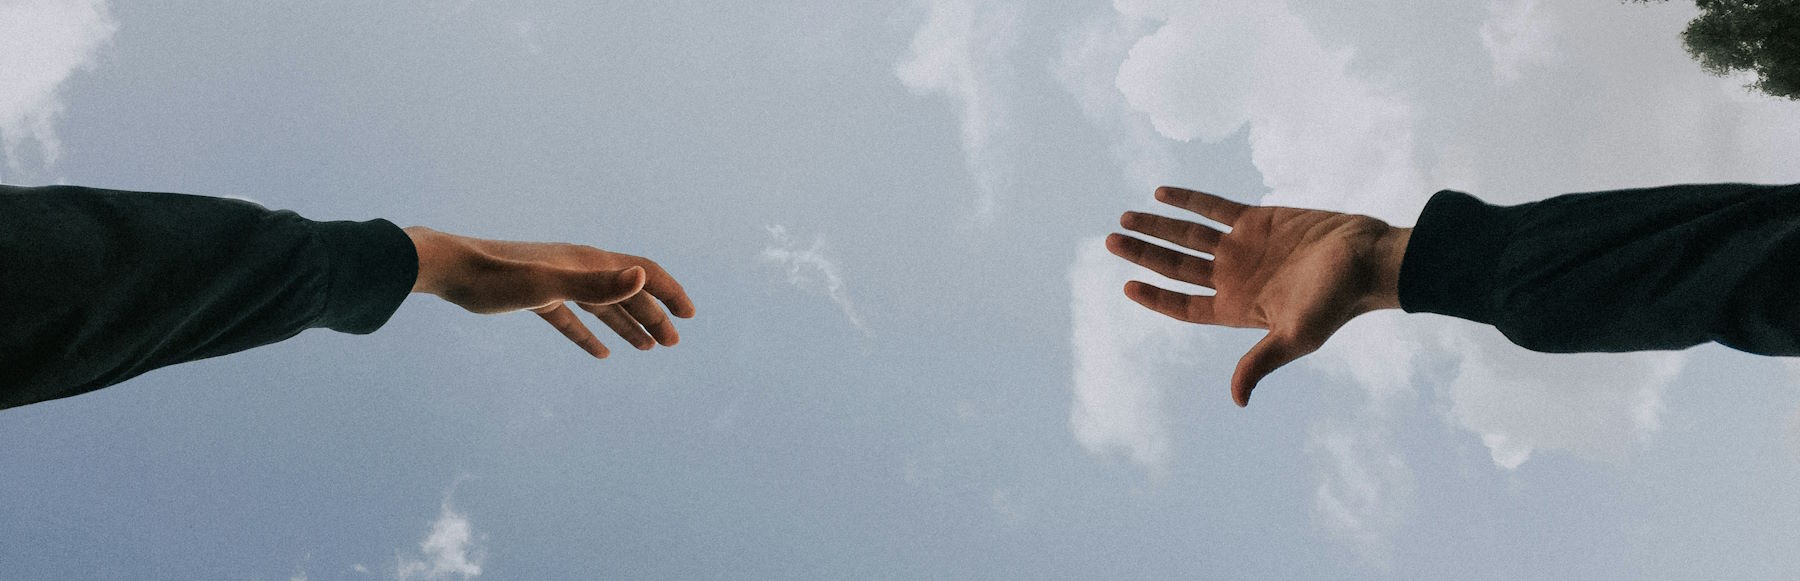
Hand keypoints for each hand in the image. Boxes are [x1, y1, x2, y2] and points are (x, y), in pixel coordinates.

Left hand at [404, 226, 695, 358]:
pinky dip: (589, 334)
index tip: (689, 316)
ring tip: (648, 349)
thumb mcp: (548, 286)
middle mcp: (578, 268)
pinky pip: (573, 318)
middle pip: (627, 291)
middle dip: (653, 315)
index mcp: (588, 262)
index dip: (669, 292)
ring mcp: (557, 282)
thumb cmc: (495, 278)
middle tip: (672, 343)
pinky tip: (600, 354)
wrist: (449, 269)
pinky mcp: (536, 298)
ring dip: (627, 325)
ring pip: (602, 306)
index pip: (642, 272)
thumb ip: (597, 285)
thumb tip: (642, 277)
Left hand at [1106, 187, 1409, 406]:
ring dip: (1157, 226)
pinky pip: (1213, 207)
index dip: (1155, 297)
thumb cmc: (1337, 302)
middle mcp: (1234, 278)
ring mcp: (1243, 248)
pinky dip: (1188, 201)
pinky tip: (1160, 194)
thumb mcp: (1295, 337)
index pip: (1183, 305)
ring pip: (1188, 235)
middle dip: (1143, 253)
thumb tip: (1237, 401)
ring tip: (1124, 218)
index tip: (1127, 285)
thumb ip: (1259, 362)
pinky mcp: (1257, 220)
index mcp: (1237, 309)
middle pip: (1177, 266)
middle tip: (1110, 241)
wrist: (1369, 258)